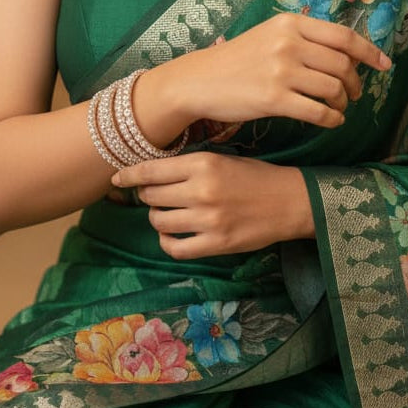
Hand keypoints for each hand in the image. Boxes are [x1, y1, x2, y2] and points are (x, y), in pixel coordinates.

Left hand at [111, 152, 313, 258]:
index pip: (150, 171)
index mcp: (203, 163)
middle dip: (147, 196)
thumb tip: (150, 176)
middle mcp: (202, 191)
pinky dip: (168, 242)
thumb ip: (188, 167)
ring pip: (159, 221)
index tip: (117, 179)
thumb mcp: (221, 159)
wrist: (290, 201)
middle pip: (151, 196)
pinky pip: (175, 248)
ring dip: (158, 218)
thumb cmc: (255, 176)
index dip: (129, 175)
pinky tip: (174, 235)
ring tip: (169, 214)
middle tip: (156, 195)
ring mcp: (208, 220)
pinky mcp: (216, 244)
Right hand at [139, 12, 390, 134]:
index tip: (384, 65)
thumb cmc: (237, 60)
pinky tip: (330, 121)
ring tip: (337, 108)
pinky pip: (318, 112)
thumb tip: (348, 56)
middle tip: (353, 94)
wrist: (199, 81)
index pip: (343, 36)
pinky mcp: (274, 99)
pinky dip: (331, 119)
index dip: (369, 52)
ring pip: (333, 88)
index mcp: (290, 23)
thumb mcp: (270, 36)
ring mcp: (281, 70)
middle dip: (355, 82)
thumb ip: (305, 39)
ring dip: (342, 103)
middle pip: (343, 65)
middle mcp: (288, 43)